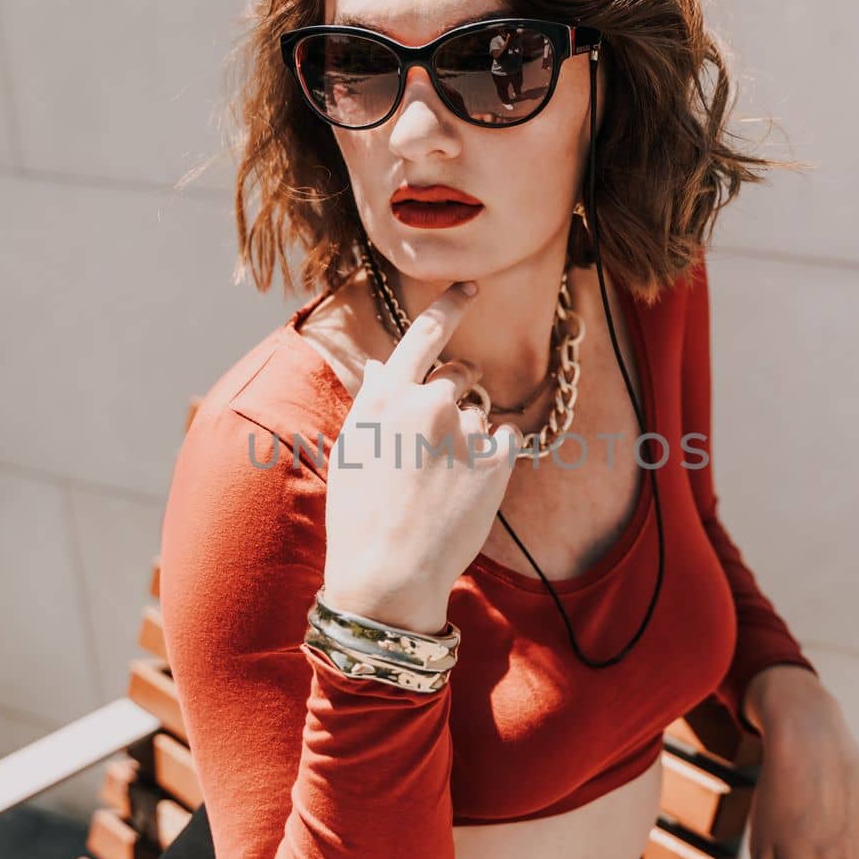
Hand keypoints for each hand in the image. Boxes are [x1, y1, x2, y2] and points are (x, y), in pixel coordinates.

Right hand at [320, 281, 522, 634]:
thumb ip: (373, 402)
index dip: (450, 305)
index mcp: (385, 394)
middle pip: (459, 374)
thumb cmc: (360, 515)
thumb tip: (378, 366)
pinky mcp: (496, 460)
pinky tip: (469, 486)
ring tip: (443, 481)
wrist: (388, 571)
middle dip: (457, 394)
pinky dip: (495, 456)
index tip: (470, 287)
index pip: (424, 333)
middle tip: (439, 439)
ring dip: (470, 436)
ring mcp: (464, 429)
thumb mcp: (352, 449)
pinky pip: (506, 439)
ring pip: (480, 414)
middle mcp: (427, 400)